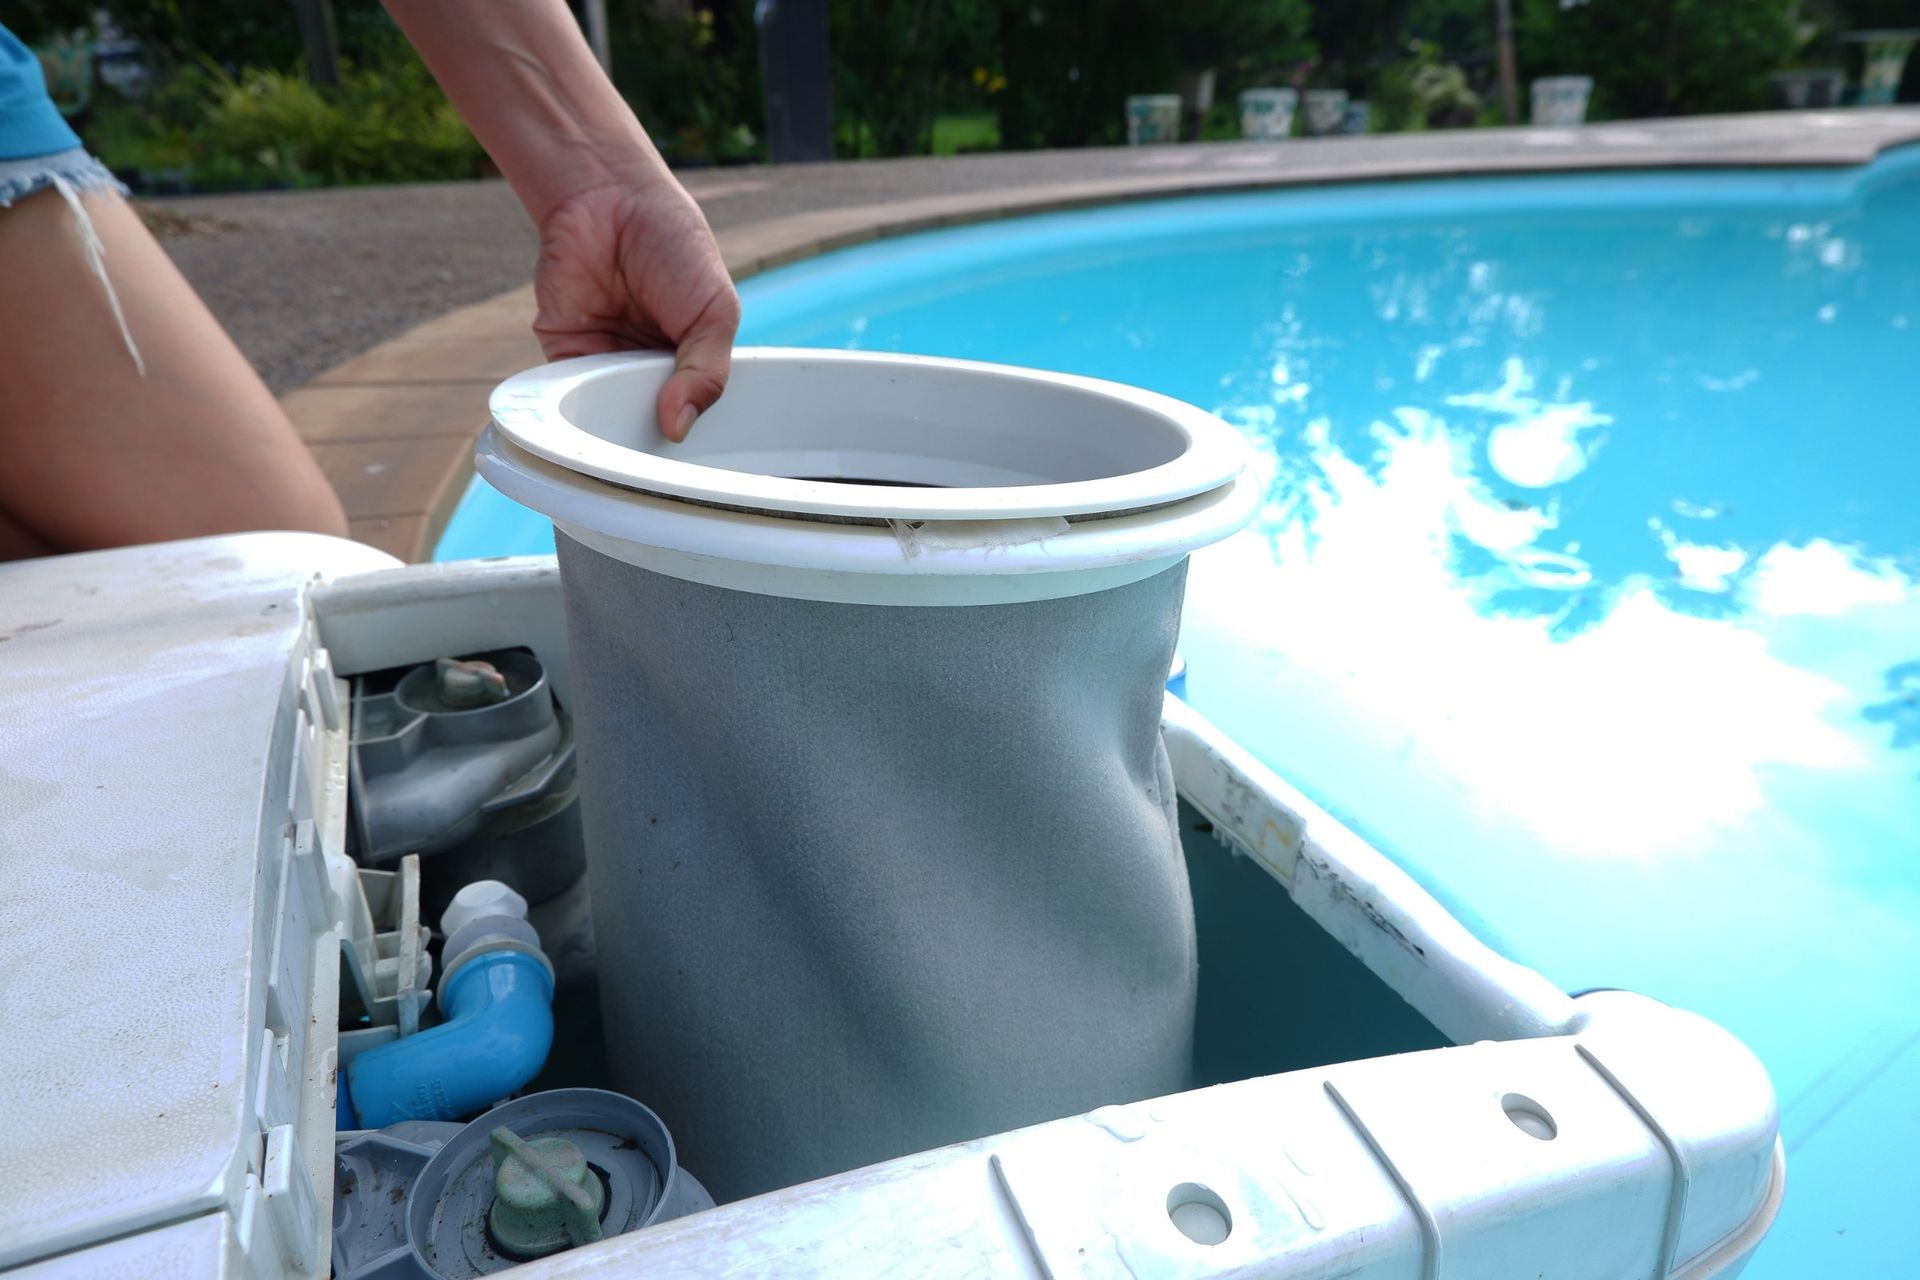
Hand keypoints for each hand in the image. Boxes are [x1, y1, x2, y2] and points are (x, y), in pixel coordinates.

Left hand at [532, 179, 739, 441]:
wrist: (610, 200)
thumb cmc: (674, 247)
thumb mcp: (714, 313)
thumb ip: (706, 374)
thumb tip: (678, 428)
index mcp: (690, 364)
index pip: (695, 415)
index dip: (693, 435)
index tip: (692, 457)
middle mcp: (647, 371)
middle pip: (649, 424)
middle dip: (651, 436)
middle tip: (656, 448)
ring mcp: (605, 365)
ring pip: (607, 418)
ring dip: (613, 424)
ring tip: (627, 425)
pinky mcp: (564, 356)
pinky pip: (566, 395)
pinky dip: (575, 405)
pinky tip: (590, 410)